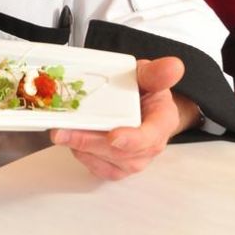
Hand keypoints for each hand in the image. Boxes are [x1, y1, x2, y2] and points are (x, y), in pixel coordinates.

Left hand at [49, 56, 194, 179]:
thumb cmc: (145, 90)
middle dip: (90, 142)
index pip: (149, 137)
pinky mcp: (117, 166)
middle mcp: (149, 146)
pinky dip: (82, 156)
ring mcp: (133, 159)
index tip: (114, 136)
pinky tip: (69, 142)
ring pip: (107, 162)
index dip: (132, 139)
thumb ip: (157, 73)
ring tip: (60, 133)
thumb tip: (174, 66)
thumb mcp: (149, 75)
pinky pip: (99, 168)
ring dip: (81, 149)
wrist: (142, 105)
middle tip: (63, 132)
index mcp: (162, 122)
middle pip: (121, 153)